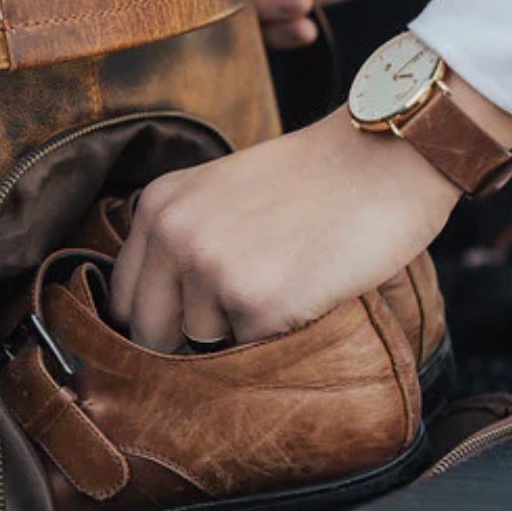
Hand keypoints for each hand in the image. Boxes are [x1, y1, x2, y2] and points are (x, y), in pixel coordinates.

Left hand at [109, 77, 511, 351]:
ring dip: (244, 331)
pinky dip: (282, 335)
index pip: (125, 299)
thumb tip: (156, 321)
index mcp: (158, 206)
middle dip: (191, 338)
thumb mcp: (220, 192)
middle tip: (244, 311)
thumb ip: (183, 240)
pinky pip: (254, 352)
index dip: (158, 319)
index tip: (189, 323)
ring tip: (288, 280)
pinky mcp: (258, 303)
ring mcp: (212, 270)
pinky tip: (309, 288)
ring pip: (206, 346)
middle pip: (152, 334)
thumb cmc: (314, 179)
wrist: (385, 158)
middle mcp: (173, 235)